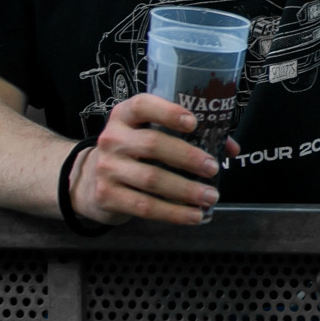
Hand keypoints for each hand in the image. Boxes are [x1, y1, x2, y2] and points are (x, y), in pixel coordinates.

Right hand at [69, 93, 237, 226]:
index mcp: (125, 115)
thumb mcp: (150, 134)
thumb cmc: (133, 152)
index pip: (142, 105)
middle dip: (188, 157)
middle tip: (213, 168)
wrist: (89, 180)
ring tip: (210, 196)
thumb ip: (189, 135)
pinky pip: (144, 206)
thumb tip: (230, 148)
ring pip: (151, 179)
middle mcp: (112, 138)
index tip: (194, 123)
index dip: (168, 112)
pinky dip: (172, 213)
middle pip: (152, 145)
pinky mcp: (107, 195)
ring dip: (186, 190)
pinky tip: (192, 215)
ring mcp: (107, 168)